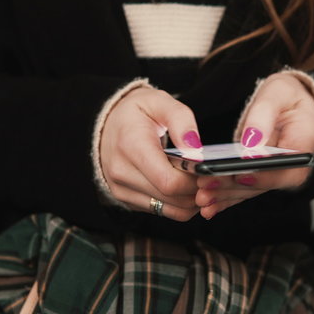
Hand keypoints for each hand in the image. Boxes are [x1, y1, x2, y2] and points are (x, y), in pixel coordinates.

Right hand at [100, 87, 202, 220]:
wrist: (105, 126)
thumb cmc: (135, 113)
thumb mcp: (159, 102)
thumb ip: (181, 121)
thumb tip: (196, 151)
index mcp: (131, 146)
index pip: (169, 181)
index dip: (195, 180)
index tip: (207, 169)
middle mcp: (122, 173)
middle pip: (173, 197)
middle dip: (198, 189)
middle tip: (208, 174)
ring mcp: (122, 190)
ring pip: (172, 210)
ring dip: (193, 200)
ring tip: (197, 179)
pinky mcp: (127, 201)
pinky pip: (163, 212)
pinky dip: (181, 204)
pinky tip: (184, 186)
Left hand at [195, 73, 313, 218]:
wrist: (288, 104)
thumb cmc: (285, 96)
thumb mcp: (277, 94)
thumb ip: (263, 116)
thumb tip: (252, 141)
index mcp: (304, 144)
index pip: (286, 167)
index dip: (263, 175)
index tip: (239, 175)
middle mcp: (292, 166)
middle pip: (264, 183)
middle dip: (234, 188)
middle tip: (206, 186)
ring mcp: (276, 174)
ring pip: (251, 190)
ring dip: (226, 196)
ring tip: (201, 197)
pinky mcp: (261, 178)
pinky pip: (244, 191)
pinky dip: (225, 198)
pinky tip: (207, 205)